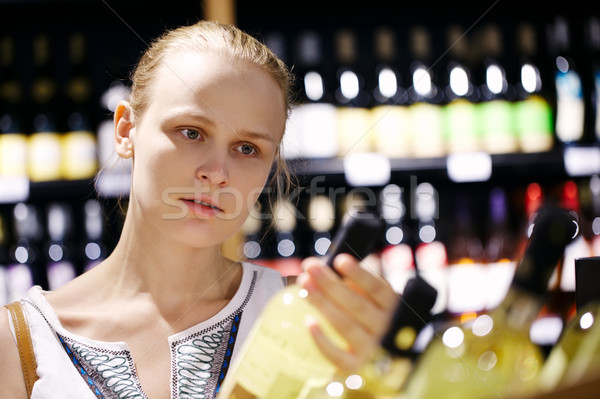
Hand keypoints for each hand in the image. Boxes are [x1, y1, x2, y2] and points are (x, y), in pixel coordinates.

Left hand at [297, 253, 398, 372]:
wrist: (389, 358)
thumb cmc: (373, 316)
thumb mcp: (375, 298)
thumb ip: (355, 284)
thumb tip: (323, 267)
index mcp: (393, 306)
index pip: (377, 288)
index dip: (359, 274)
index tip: (340, 260)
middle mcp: (387, 329)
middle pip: (357, 305)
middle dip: (331, 284)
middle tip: (310, 268)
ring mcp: (372, 350)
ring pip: (345, 326)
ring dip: (322, 304)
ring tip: (304, 285)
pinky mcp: (356, 367)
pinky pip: (337, 356)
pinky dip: (322, 340)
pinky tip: (308, 322)